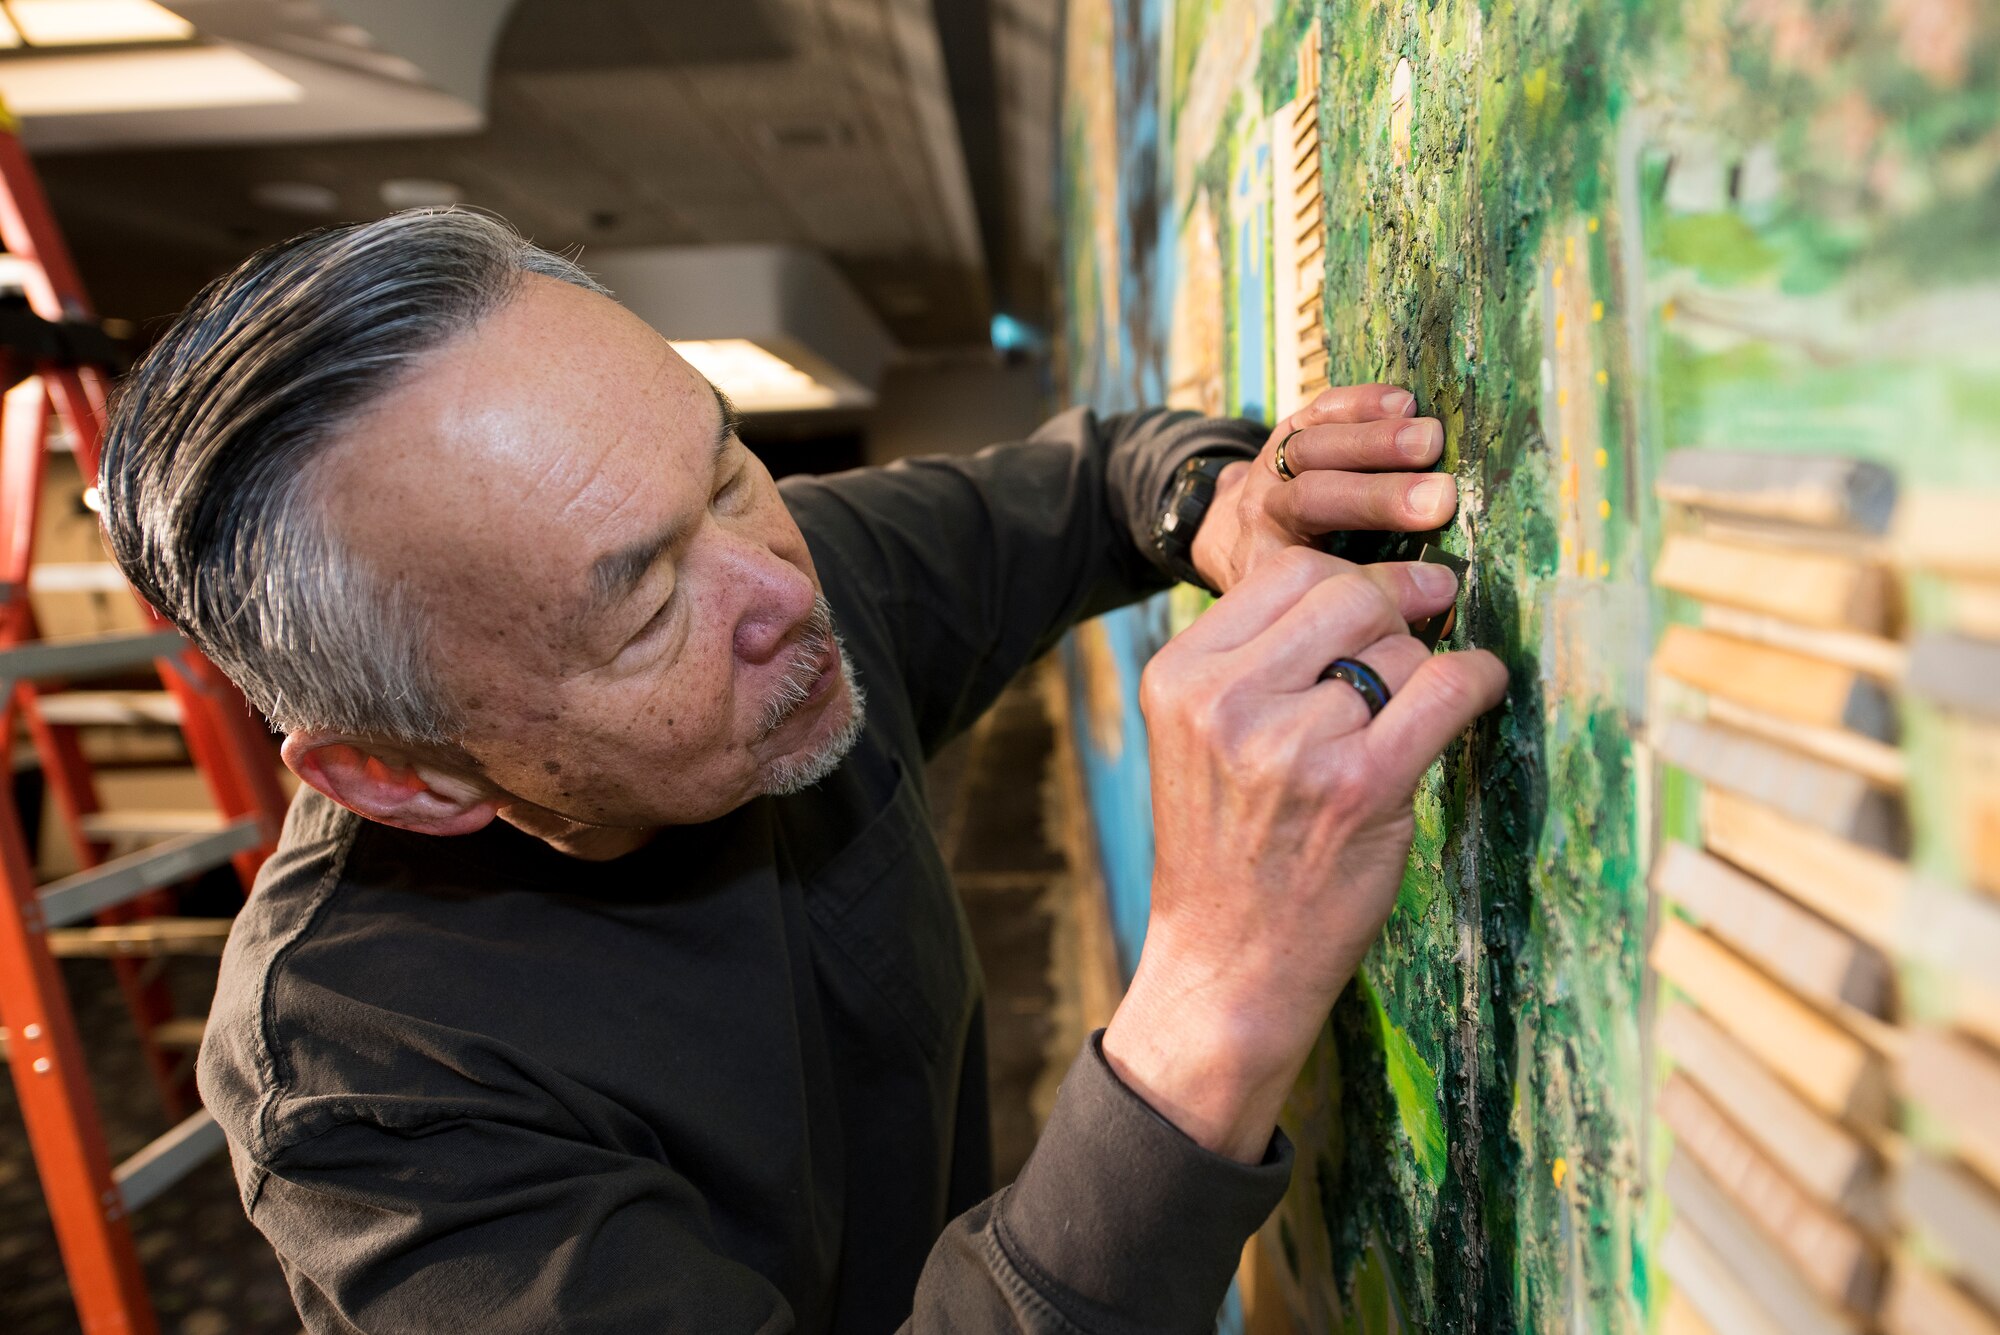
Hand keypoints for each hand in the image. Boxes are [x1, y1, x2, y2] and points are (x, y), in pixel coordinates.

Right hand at [1101, 547, 1506, 1159]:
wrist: (1226, 967)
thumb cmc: (1228, 850)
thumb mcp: (1205, 737)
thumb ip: (1264, 658)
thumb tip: (1389, 581)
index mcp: (1179, 678)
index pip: (1287, 571)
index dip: (1349, 582)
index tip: (1385, 605)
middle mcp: (1224, 702)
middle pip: (1347, 593)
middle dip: (1394, 614)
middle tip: (1412, 646)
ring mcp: (1290, 744)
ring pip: (1398, 647)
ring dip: (1420, 673)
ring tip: (1397, 726)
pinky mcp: (1358, 787)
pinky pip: (1445, 689)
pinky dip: (1477, 681)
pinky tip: (1480, 691)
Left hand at [1190, 384, 1452, 593]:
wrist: (1240, 533)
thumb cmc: (1299, 580)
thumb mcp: (1321, 608)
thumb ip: (1374, 607)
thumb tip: (1441, 612)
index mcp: (1269, 570)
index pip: (1315, 569)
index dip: (1376, 578)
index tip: (1436, 578)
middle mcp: (1262, 518)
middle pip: (1311, 499)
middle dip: (1377, 498)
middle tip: (1440, 498)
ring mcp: (1270, 469)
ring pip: (1311, 448)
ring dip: (1375, 441)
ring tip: (1432, 439)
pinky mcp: (1288, 431)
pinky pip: (1318, 412)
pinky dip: (1360, 403)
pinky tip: (1405, 402)